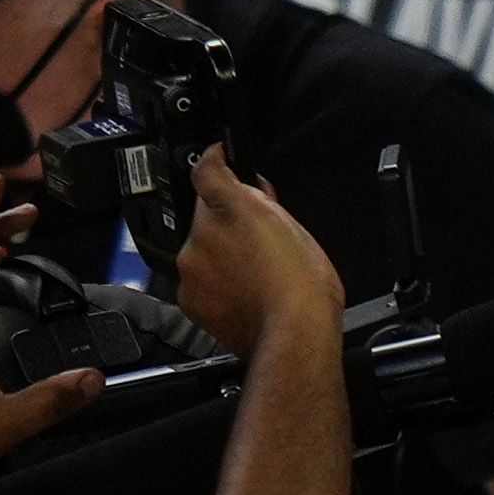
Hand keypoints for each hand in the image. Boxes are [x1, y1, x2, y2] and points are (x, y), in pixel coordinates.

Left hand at [167, 152, 341, 360]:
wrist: (293, 335)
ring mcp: (192, 268)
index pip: (207, 171)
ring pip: (202, 250)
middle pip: (207, 216)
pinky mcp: (189, 298)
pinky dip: (216, 284)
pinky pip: (199, 281)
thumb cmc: (304, 287)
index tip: (218, 159)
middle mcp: (202, 235)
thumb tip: (254, 193)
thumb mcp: (298, 230)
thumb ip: (267, 206)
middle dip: (228, 222)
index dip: (214, 161)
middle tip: (259, 240)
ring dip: (222, 255)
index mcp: (230, 210)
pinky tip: (245, 293)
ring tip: (257, 274)